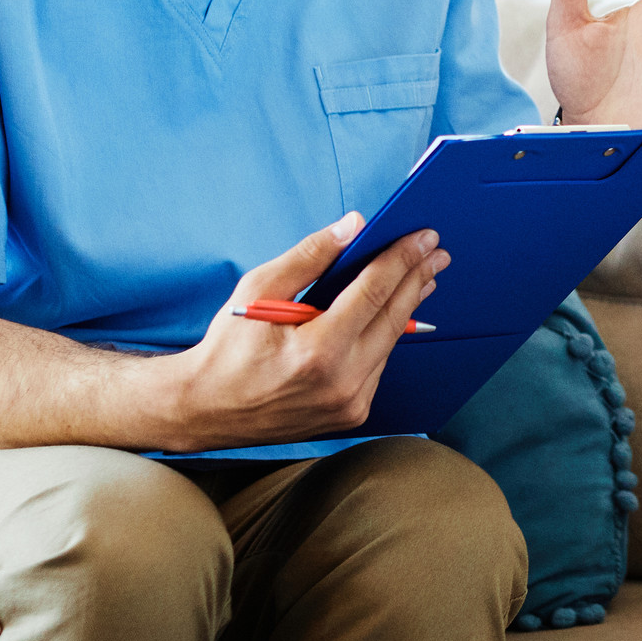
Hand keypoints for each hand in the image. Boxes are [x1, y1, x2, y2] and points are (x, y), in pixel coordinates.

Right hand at [162, 212, 449, 448]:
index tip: (424, 237)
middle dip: (417, 278)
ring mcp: (350, 403)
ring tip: (420, 276)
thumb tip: (354, 226)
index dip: (401, 259)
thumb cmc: (228, 348)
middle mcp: (342, 382)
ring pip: (389, 342)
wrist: (205, 410)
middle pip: (393, 317)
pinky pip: (378, 364)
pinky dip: (384, 335)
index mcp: (318, 351)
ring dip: (406, 306)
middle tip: (436, 251)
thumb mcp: (257, 290)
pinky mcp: (351, 414)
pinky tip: (391, 312)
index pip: (374, 292)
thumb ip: (310, 257)